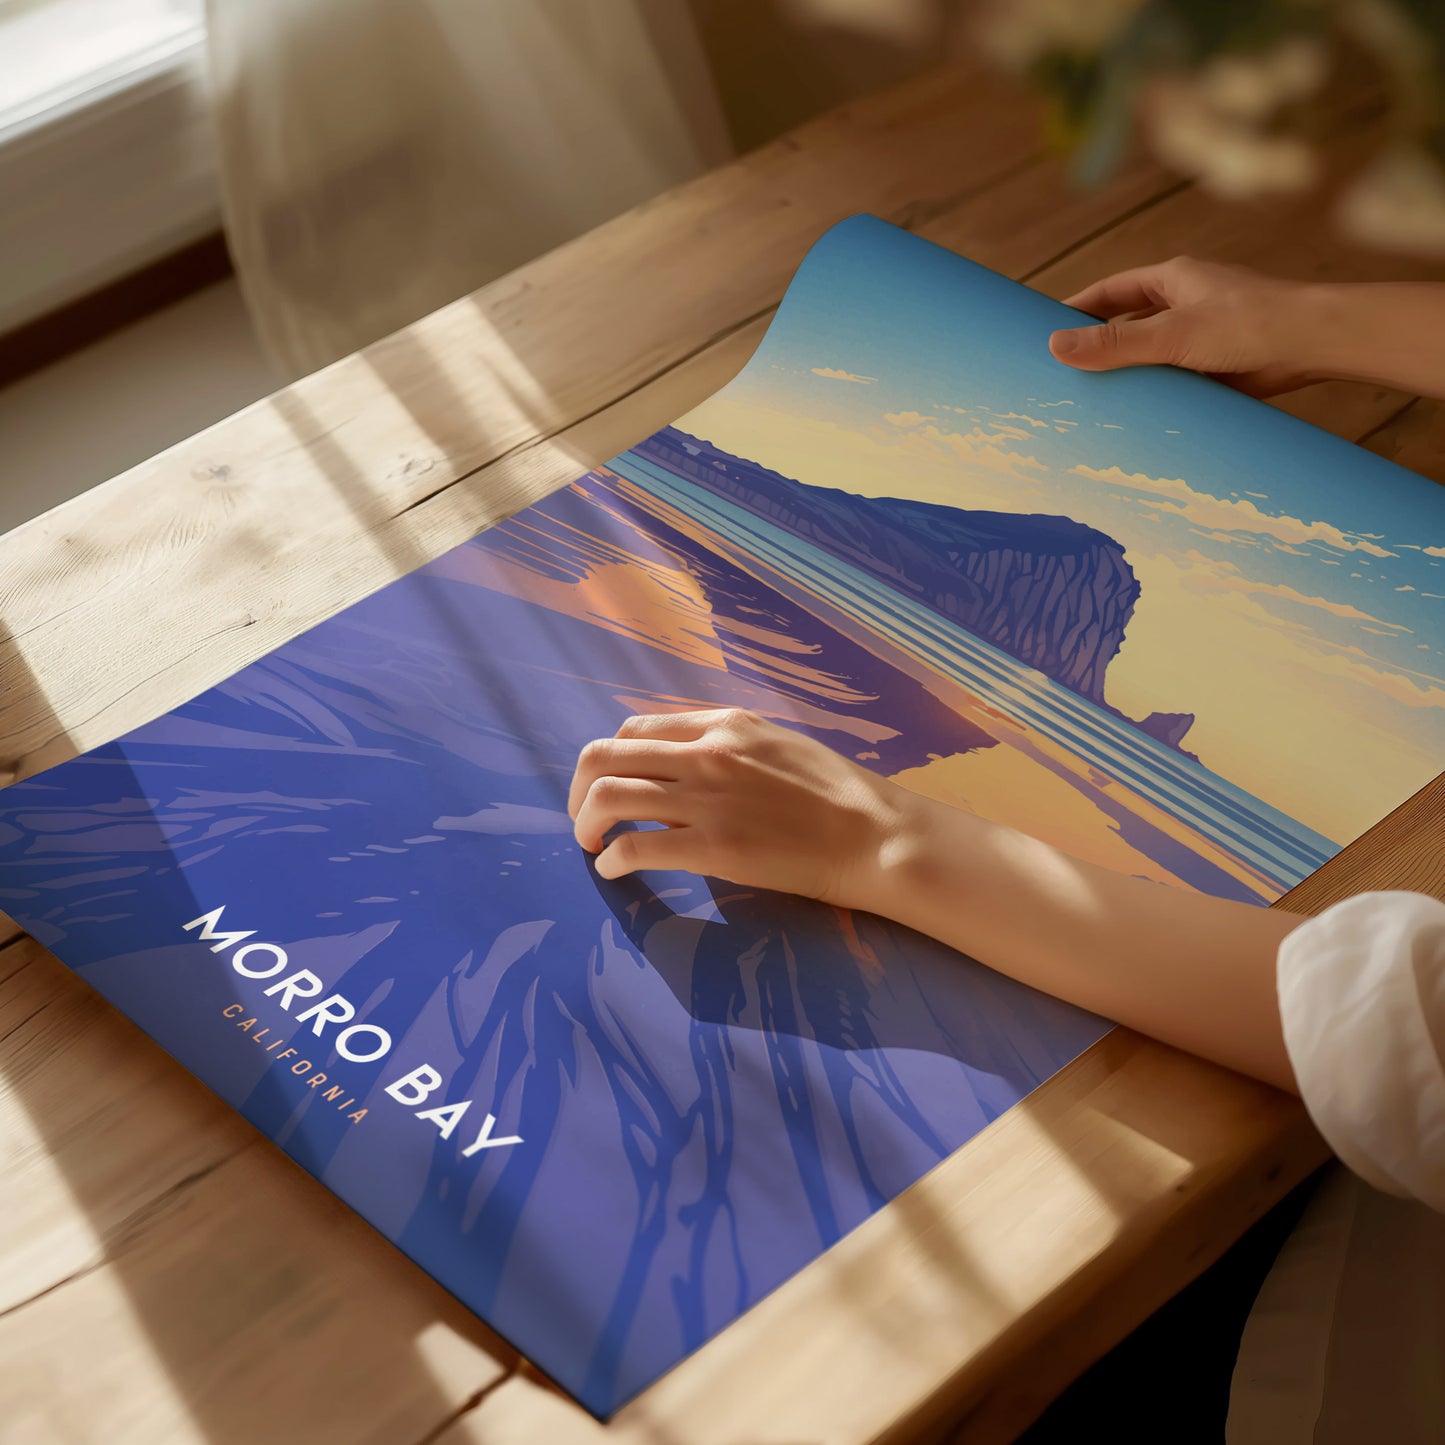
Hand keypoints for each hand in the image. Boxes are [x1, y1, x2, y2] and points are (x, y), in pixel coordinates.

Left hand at [567, 708, 918, 905]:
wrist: (874, 834)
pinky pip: (635, 846)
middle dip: (580, 790)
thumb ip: (724, 749)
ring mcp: (707, 799)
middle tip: (585, 819)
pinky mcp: (713, 847)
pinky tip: (615, 871)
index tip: (609, 786)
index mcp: (722, 723)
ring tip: (592, 845)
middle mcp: (706, 752)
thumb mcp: (775, 746)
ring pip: (607, 796)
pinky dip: (612, 860)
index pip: (635, 728)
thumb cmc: (835, 794)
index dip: (610, 759)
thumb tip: (677, 775)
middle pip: (604, 755)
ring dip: (586, 823)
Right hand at [1048, 256, 1319, 396]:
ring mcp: (1203, 337)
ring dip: (1129, 375)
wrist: (1315, 345)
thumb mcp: (1172, 334)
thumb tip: (1054, 347)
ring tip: (1091, 402)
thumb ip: (1115, 343)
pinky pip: (1176, 381)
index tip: (1046, 330)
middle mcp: (1187, 304)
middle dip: (1099, 347)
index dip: (1078, 308)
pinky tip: (1137, 417)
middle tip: (1062, 373)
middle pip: (1129, 324)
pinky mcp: (1219, 367)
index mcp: (1174, 280)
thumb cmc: (1250, 323)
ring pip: (1152, 356)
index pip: (1111, 291)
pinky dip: (1157, 396)